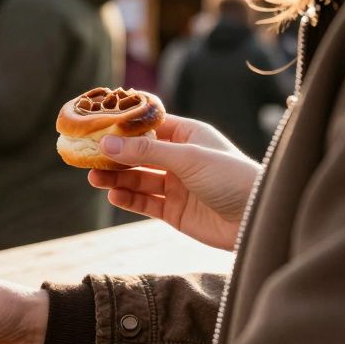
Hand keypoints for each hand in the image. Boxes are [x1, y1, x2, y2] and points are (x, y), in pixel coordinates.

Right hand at [88, 115, 259, 249]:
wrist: (256, 219)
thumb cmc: (231, 177)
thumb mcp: (188, 157)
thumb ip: (145, 150)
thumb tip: (106, 141)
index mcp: (189, 135)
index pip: (149, 125)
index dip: (123, 126)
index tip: (96, 125)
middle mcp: (181, 158)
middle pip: (139, 153)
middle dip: (114, 155)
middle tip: (88, 156)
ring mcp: (177, 185)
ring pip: (138, 178)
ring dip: (116, 177)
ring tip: (94, 177)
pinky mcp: (175, 211)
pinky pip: (145, 202)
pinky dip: (128, 198)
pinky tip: (114, 194)